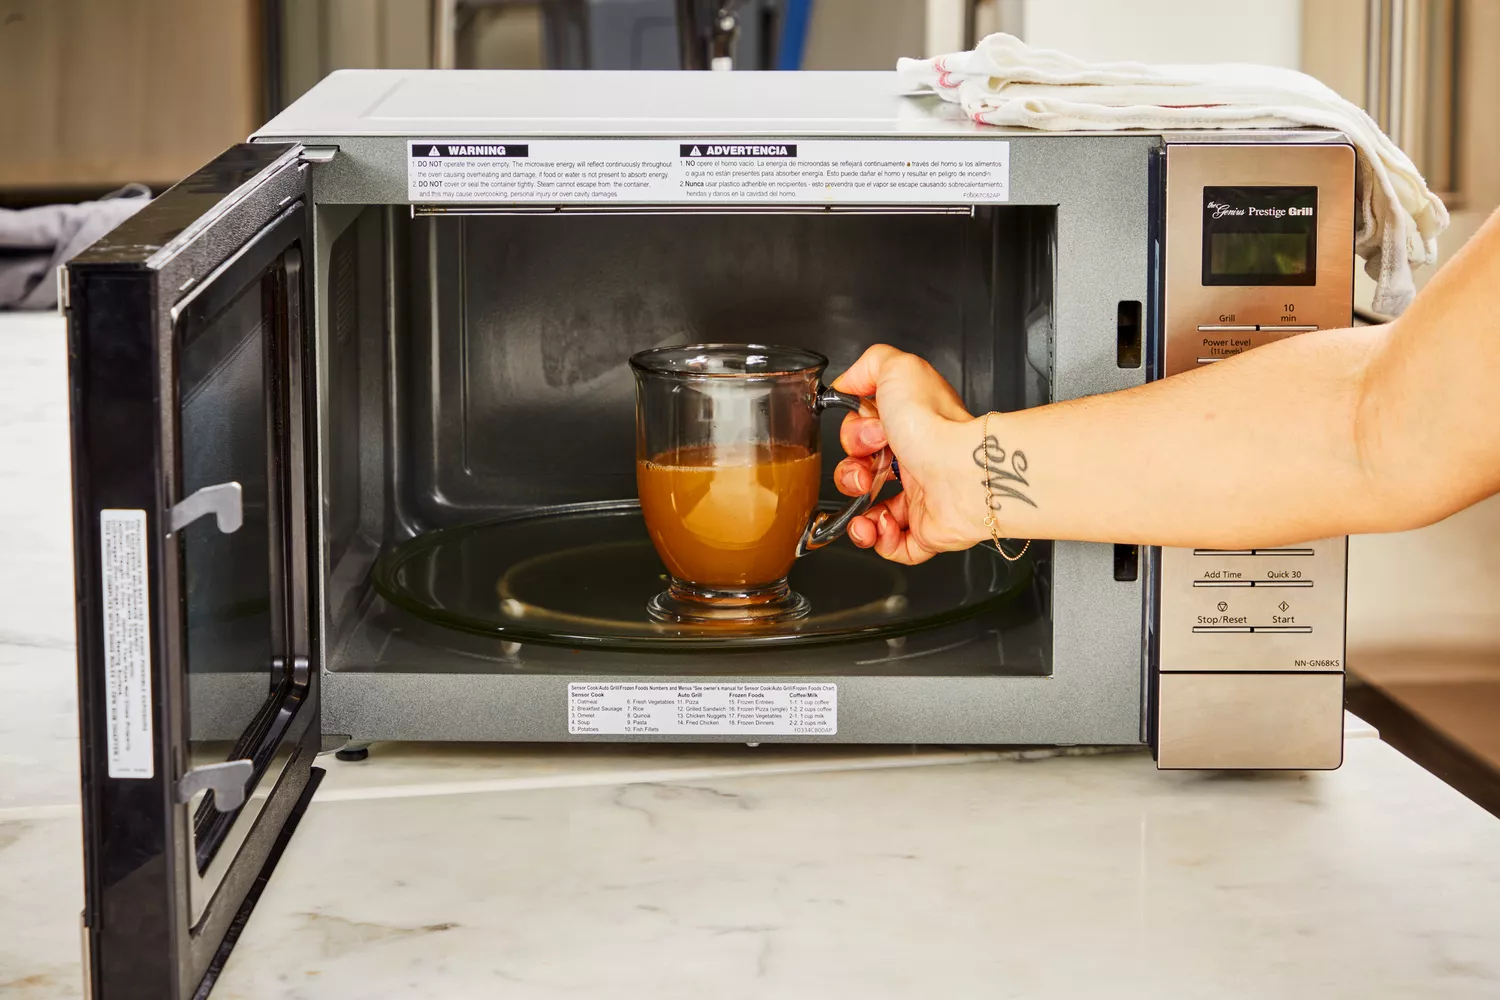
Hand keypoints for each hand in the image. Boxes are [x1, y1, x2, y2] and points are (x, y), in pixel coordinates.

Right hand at [831, 345, 984, 563]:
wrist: (961, 468)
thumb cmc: (934, 423)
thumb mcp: (897, 368)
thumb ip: (869, 366)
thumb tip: (847, 381)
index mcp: (910, 428)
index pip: (866, 437)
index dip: (852, 437)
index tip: (865, 433)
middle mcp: (917, 463)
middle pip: (863, 476)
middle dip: (849, 474)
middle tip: (866, 467)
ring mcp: (923, 500)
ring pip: (873, 514)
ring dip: (855, 513)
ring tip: (863, 506)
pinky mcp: (927, 532)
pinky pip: (893, 546)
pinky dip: (877, 539)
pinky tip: (879, 523)